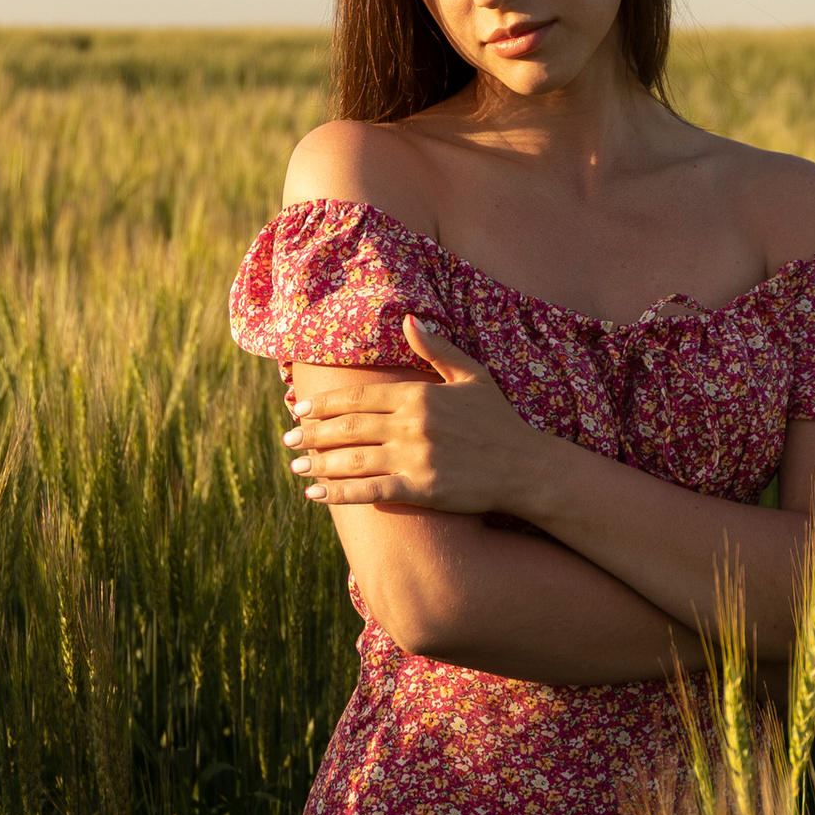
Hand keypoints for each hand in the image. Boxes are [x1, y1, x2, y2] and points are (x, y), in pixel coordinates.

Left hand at [282, 319, 545, 515]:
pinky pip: (370, 491)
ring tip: (296, 466)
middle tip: (288, 440)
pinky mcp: (421, 489)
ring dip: (318, 463)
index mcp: (419, 395)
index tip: (301, 410)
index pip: (359, 398)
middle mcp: (411, 425)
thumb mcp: (472, 375)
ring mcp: (415, 458)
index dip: (325, 405)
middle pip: (348, 428)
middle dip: (313, 434)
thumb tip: (409, 319)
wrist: (526, 467)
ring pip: (353, 459)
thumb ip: (437, 349)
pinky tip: (316, 494)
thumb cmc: (499, 420)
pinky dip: (339, 493)